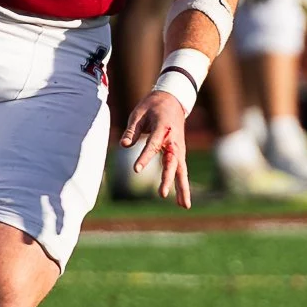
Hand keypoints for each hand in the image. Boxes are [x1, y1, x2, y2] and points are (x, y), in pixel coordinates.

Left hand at [119, 88, 192, 207]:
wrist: (172, 100)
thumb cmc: (152, 106)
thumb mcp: (138, 113)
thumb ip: (132, 130)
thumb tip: (123, 145)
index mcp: (164, 127)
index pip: (153, 145)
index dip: (145, 157)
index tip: (136, 169)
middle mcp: (174, 140)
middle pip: (172, 162)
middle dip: (167, 178)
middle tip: (161, 194)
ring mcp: (179, 148)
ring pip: (181, 170)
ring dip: (182, 188)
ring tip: (184, 206)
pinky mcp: (179, 152)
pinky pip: (180, 170)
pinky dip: (182, 184)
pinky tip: (181, 201)